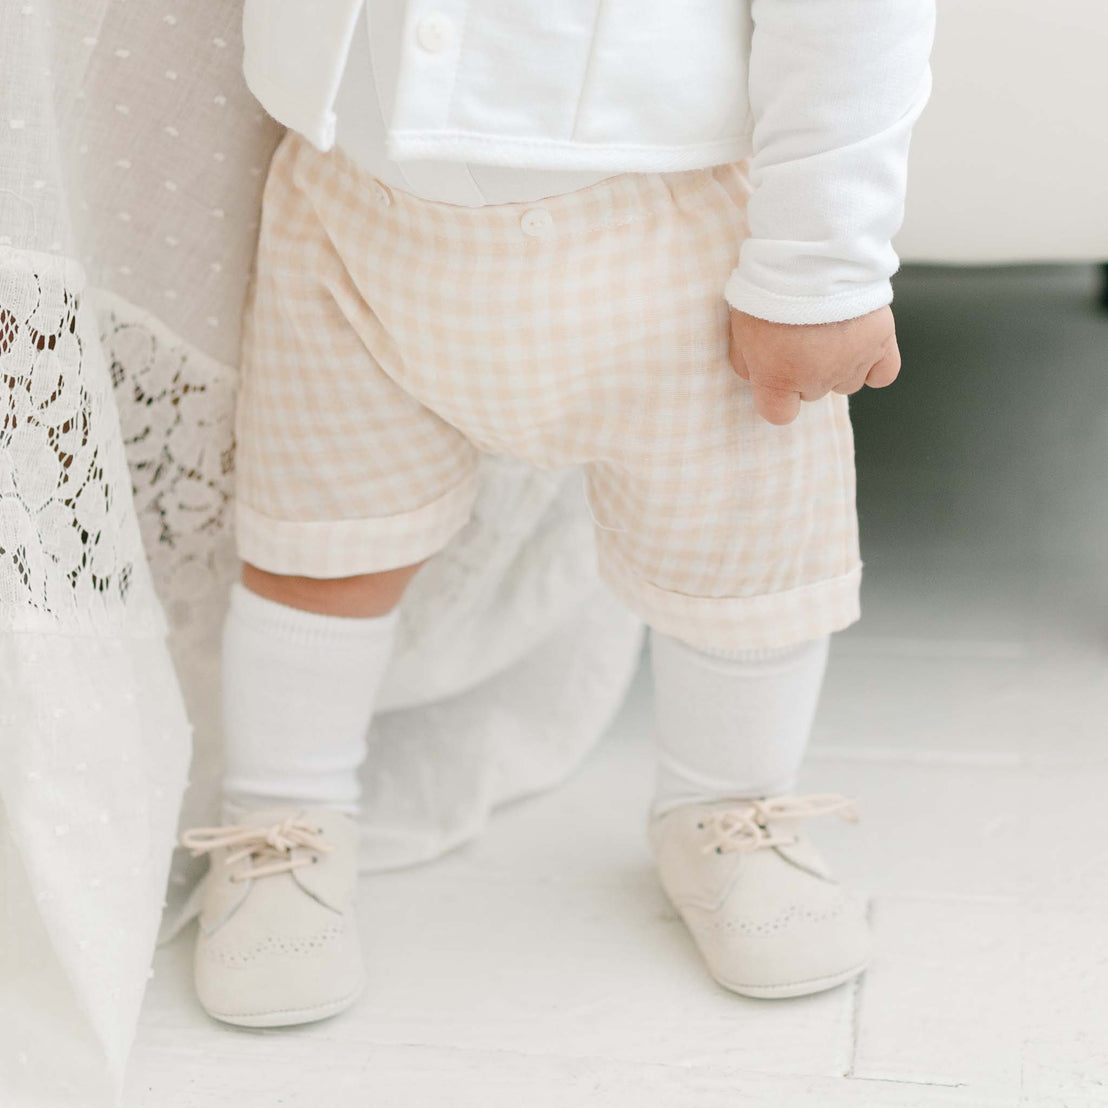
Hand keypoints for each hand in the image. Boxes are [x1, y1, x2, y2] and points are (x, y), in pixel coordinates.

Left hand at [728, 305, 901, 425]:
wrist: (812, 254)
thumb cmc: (769, 288)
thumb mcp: (739, 328)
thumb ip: (746, 362)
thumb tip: (758, 375)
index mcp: (779, 379)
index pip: (780, 414)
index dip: (778, 396)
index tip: (777, 377)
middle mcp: (817, 379)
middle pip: (813, 393)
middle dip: (805, 371)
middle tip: (801, 337)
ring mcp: (852, 363)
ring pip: (846, 383)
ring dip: (838, 366)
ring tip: (830, 334)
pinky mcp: (881, 342)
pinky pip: (883, 374)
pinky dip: (874, 367)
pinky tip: (862, 350)